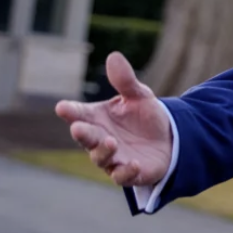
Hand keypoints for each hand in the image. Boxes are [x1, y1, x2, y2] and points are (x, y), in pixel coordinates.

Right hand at [54, 52, 172, 187]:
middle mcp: (100, 138)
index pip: (78, 114)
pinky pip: (122, 176)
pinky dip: (126, 172)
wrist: (170, 139)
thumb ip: (125, 81)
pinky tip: (134, 164)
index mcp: (97, 118)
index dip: (70, 111)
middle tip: (79, 128)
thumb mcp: (139, 96)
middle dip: (82, 133)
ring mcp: (113, 157)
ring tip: (111, 142)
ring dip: (103, 151)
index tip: (62, 107)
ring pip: (100, 158)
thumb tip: (114, 56)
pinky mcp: (129, 172)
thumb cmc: (146, 117)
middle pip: (85, 137)